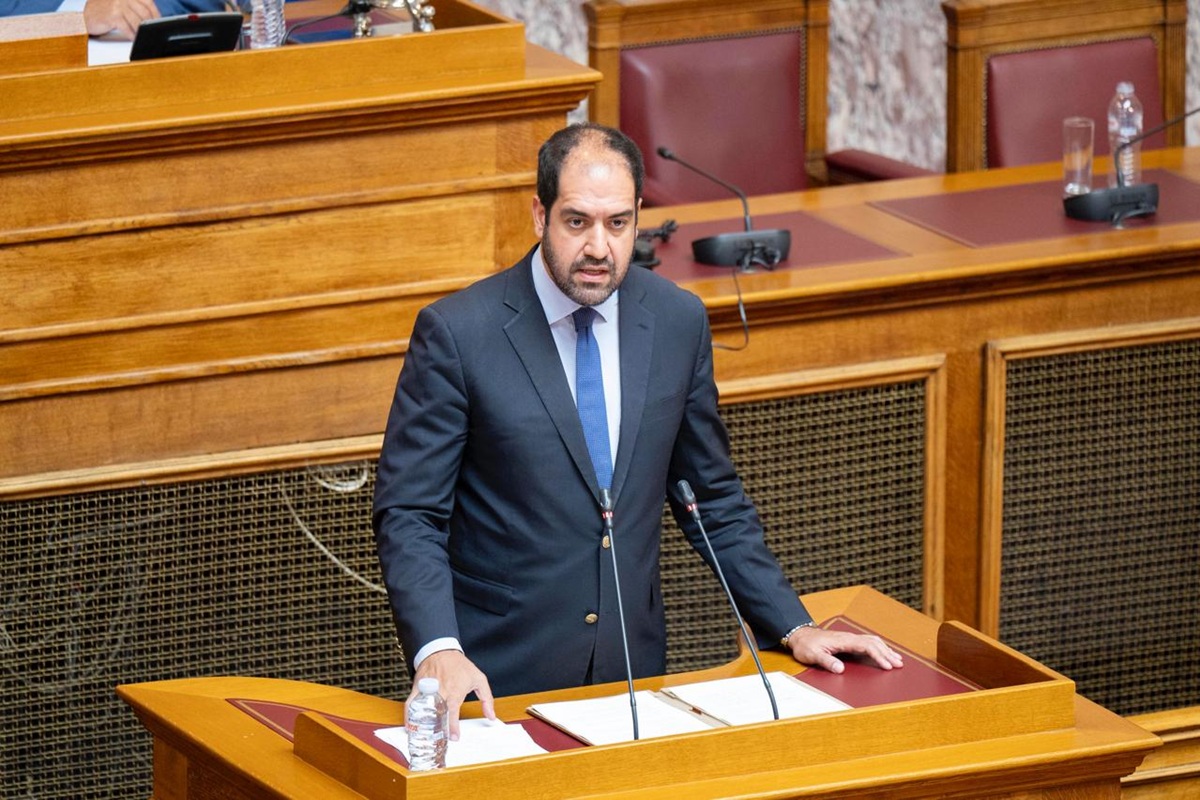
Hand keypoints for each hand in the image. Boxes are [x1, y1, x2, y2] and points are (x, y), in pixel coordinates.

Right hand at [83, 0, 160, 39]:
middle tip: (151, 31)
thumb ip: (134, 7)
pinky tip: (133, 37)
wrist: (86, 16)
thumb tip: (153, 17)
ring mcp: (117, 6)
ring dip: (141, 31)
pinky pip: (127, 28)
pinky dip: (132, 35)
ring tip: (142, 35)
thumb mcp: (120, 4)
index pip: (148, 2)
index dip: (156, 13)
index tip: (159, 21)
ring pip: (137, 21)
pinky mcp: (113, 16)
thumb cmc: (105, 11)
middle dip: (150, 24)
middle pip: (144, 12)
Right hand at [408, 650, 494, 739]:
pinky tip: (411, 726)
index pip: (452, 712)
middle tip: (440, 741)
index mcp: (455, 691)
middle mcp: (440, 691)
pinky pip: (410, 704)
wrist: (441, 650)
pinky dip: (409, 716)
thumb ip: (487, 699)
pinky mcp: (417, 688)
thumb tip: (491, 716)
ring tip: (426, 737)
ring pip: (423, 711)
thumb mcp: (478, 679)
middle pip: (437, 714)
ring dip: (424, 725)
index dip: (453, 726)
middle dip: (438, 729)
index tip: (454, 737)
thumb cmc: (460, 665)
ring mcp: (428, 690)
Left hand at [787, 626, 904, 673]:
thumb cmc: (806, 645)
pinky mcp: (848, 641)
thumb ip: (826, 661)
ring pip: (872, 641)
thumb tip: (841, 669)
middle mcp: (849, 637)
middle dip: (887, 653)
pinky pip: (868, 642)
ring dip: (885, 649)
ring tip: (897, 659)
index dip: (878, 656)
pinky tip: (884, 653)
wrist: (800, 635)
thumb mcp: (813, 655)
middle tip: (899, 665)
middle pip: (873, 643)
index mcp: (843, 640)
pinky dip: (879, 647)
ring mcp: (849, 639)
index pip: (866, 646)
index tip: (887, 665)